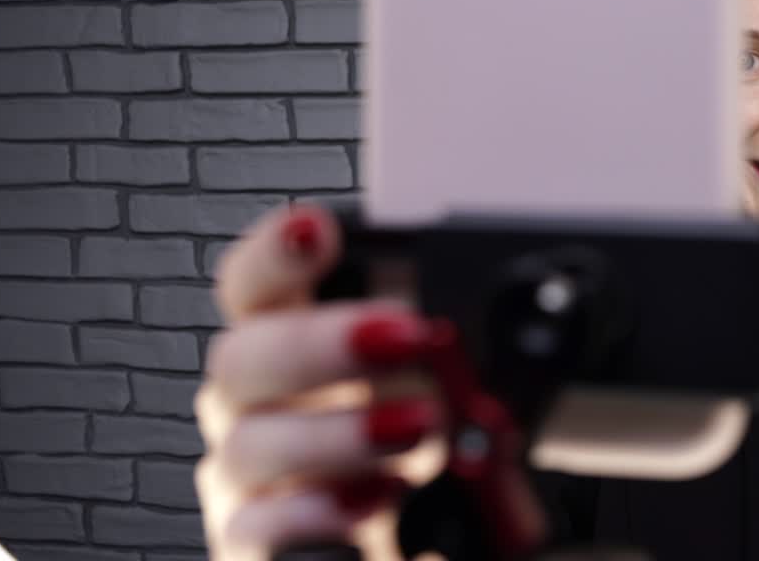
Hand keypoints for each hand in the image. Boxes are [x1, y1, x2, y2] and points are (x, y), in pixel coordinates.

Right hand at [195, 203, 445, 560]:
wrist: (403, 536)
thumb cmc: (406, 444)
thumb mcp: (432, 384)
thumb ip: (443, 347)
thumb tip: (516, 326)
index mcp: (288, 343)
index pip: (255, 286)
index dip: (274, 253)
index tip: (315, 228)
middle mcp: (255, 403)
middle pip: (242, 357)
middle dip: (321, 342)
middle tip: (402, 338)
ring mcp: (250, 474)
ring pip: (252, 443)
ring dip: (338, 433)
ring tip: (417, 427)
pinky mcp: (256, 540)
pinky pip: (258, 530)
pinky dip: (311, 516)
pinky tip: (368, 505)